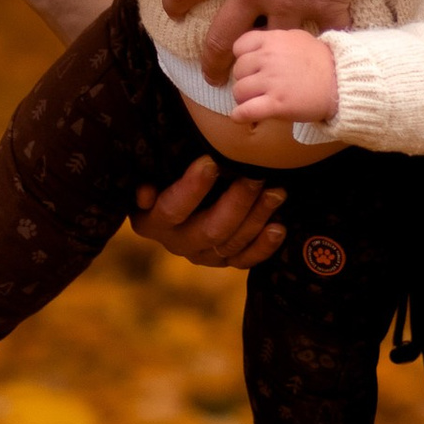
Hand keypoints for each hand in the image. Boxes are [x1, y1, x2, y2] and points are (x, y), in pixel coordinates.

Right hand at [128, 156, 287, 268]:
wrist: (175, 198)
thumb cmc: (162, 172)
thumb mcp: (150, 170)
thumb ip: (148, 175)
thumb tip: (145, 193)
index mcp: (150, 221)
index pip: (172, 209)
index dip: (191, 188)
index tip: (211, 162)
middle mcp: (175, 243)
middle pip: (209, 230)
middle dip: (236, 202)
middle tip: (257, 177)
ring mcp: (201, 255)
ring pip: (231, 243)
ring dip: (256, 218)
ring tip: (277, 192)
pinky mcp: (222, 261)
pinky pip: (244, 260)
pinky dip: (264, 246)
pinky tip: (279, 228)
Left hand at [162, 0, 370, 79]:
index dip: (174, 1)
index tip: (173, 11)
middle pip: (221, 38)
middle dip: (213, 60)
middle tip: (213, 75)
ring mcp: (290, 2)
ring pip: (270, 46)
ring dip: (264, 63)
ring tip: (263, 78)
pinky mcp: (326, 4)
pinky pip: (329, 34)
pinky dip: (329, 46)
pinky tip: (326, 59)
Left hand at [231, 25, 340, 129]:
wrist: (343, 82)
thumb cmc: (323, 61)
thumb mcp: (298, 38)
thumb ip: (276, 40)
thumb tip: (260, 45)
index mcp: (273, 40)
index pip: (240, 46)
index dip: (243, 58)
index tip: (252, 67)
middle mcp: (269, 58)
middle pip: (238, 70)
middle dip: (245, 79)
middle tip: (257, 87)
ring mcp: (272, 82)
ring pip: (239, 91)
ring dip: (244, 99)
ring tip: (254, 101)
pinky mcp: (276, 104)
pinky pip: (246, 111)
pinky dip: (240, 116)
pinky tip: (241, 117)